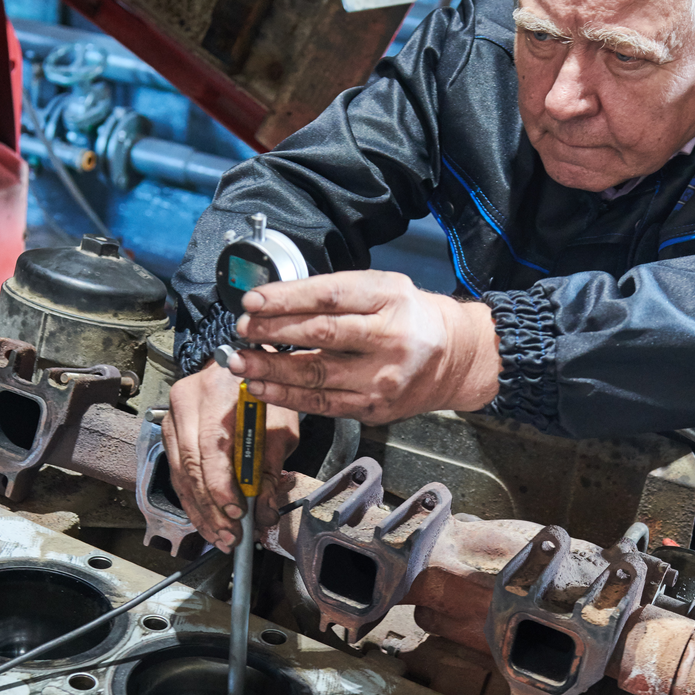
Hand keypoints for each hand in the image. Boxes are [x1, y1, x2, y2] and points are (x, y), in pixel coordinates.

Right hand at [162, 361, 300, 550]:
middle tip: (230, 535)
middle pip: (190, 465)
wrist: (239, 366)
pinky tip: (206, 520)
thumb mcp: (280, 425)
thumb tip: (263, 512)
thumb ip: (271, 468)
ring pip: (179, 474)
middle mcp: (186, 402)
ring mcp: (172, 417)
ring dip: (200, 511)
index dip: (220, 484)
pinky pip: (176, 473)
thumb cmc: (263, 393)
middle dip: (211, 507)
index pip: (210, 446)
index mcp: (216, 392)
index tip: (237, 511)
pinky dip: (192, 500)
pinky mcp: (169, 432)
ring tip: (220, 537)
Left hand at [228, 270, 500, 422]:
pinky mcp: (374, 407)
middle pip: (322, 334)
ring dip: (272, 369)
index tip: (252, 301)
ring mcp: (381, 377)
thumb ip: (337, 293)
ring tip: (240, 362)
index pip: (330, 296)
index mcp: (389, 298)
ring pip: (318, 374)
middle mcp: (388, 337)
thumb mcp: (383, 288)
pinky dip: (287, 396)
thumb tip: (275, 300)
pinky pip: (323, 403)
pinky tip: (262, 387)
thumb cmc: (409, 317)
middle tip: (242, 330)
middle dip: (274, 332)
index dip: (287, 298)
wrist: (454, 358)